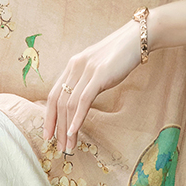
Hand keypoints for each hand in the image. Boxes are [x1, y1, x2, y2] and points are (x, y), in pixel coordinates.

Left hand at [44, 21, 142, 153]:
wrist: (137, 38)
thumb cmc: (121, 55)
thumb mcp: (98, 67)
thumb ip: (87, 80)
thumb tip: (82, 100)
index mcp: (72, 65)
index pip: (54, 94)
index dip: (49, 116)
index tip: (48, 134)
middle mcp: (75, 67)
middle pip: (58, 102)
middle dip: (56, 127)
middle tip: (58, 147)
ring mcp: (86, 71)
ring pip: (69, 104)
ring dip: (66, 128)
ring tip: (68, 146)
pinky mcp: (99, 75)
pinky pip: (83, 100)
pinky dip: (77, 118)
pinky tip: (74, 131)